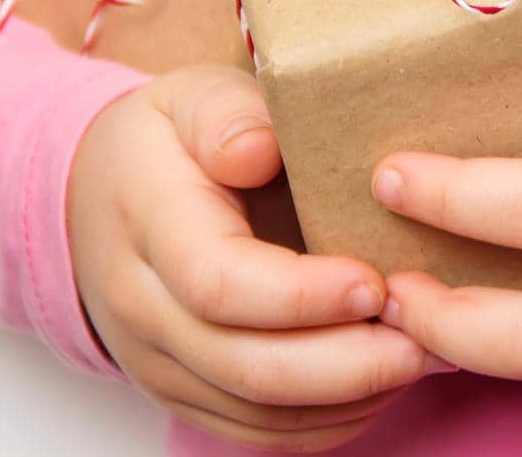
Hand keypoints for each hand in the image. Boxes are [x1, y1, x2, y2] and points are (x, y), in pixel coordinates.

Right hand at [69, 65, 447, 452]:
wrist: (96, 198)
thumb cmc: (170, 141)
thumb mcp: (193, 97)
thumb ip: (228, 115)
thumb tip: (259, 148)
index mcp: (148, 223)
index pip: (220, 283)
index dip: (303, 296)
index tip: (374, 282)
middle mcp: (143, 308)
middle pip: (245, 366)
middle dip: (348, 363)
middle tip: (426, 335)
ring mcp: (159, 362)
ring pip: (256, 412)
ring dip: (350, 396)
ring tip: (423, 354)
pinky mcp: (183, 393)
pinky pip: (255, 431)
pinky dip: (328, 421)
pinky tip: (384, 383)